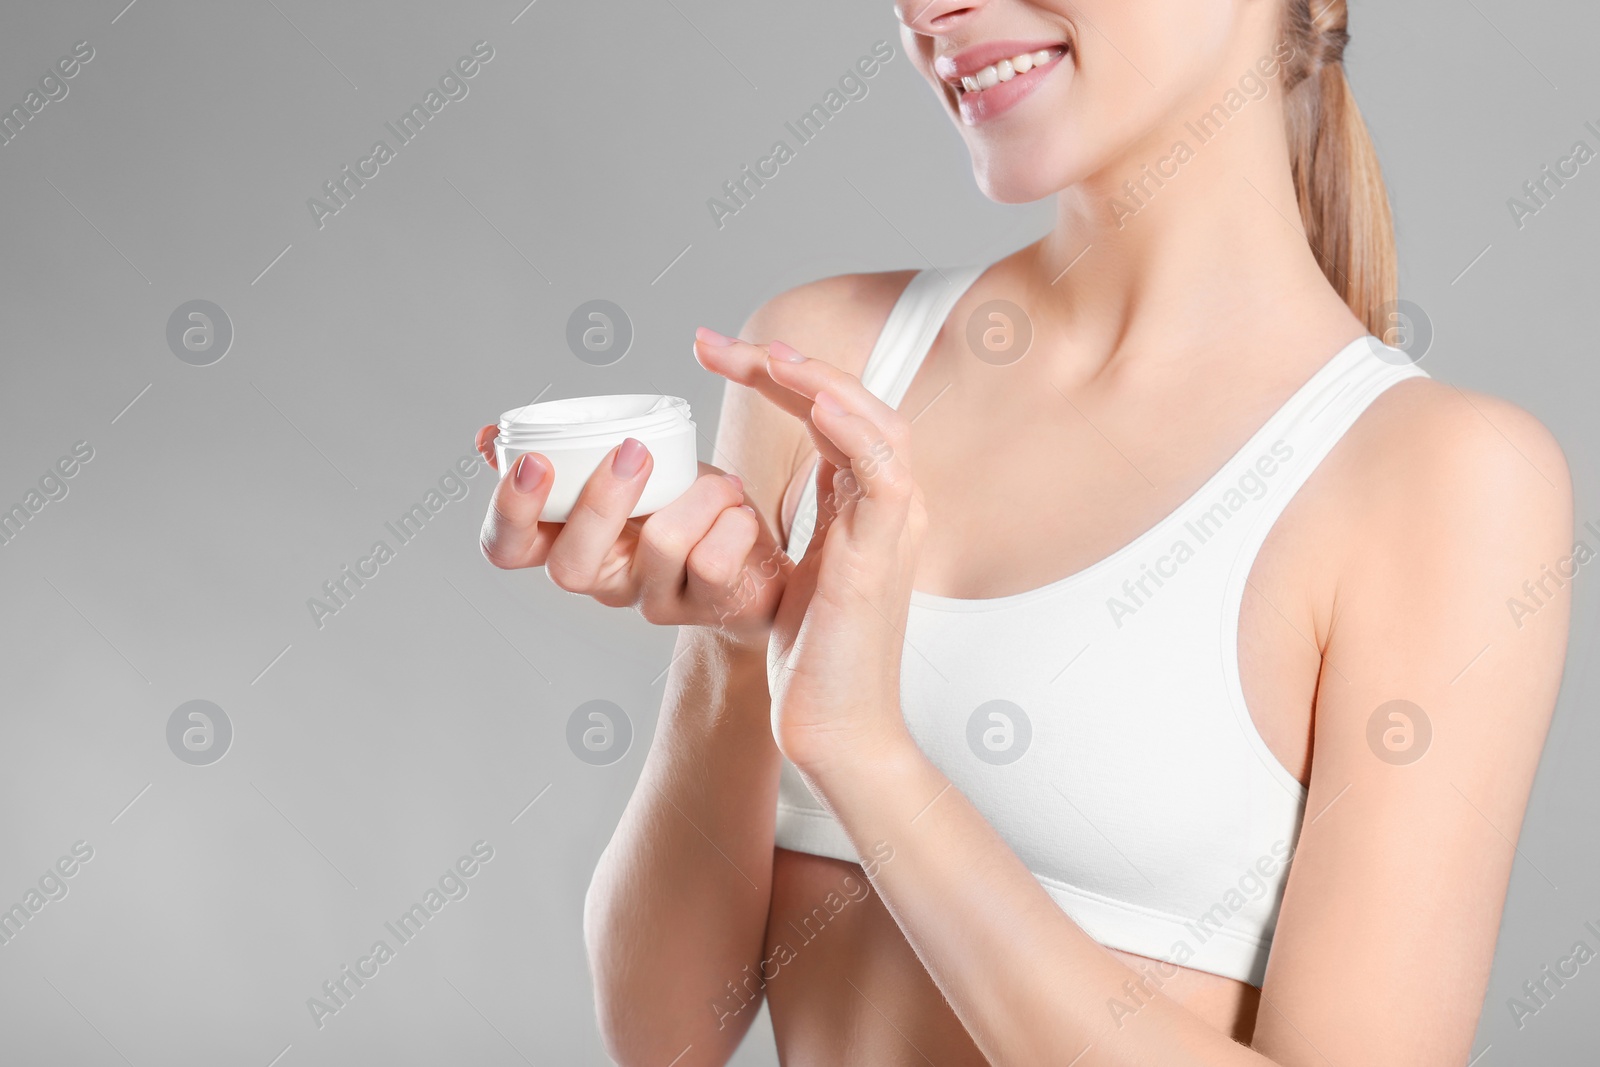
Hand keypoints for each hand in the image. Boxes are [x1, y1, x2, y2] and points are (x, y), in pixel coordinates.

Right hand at [472, 424, 791, 652]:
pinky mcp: (706, 608)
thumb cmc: (681, 503)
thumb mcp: (622, 470)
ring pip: (660, 547)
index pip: (505, 548)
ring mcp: (651, 601)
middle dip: (600, 503)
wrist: (758, 554)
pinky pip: (714, 563)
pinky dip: (733, 521)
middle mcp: (601, 580)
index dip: (509, 511)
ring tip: (724, 481)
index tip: (536, 460)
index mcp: (566, 542)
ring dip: (699, 494)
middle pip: (570, 567)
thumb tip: (484, 439)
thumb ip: (563, 455)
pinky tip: (740, 513)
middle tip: (634, 451)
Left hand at [695, 332, 920, 771]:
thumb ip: (805, 522)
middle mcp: (891, 506)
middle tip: (716, 343)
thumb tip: (764, 489)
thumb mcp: (802, 570)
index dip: (779, 378)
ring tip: (766, 357)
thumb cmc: (815, 660)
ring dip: (820, 383)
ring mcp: (894, 528)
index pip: (831, 415)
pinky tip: (813, 402)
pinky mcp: (884, 555)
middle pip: (853, 405)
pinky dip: (853, 431)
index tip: (716, 354)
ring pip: (876, 425)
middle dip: (788, 365)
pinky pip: (884, 473)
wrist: (837, 729)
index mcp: (867, 505)